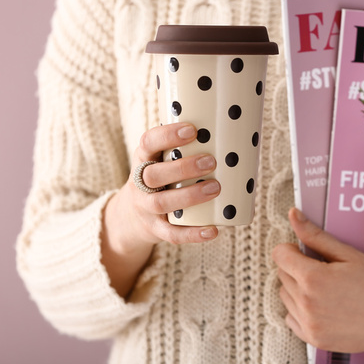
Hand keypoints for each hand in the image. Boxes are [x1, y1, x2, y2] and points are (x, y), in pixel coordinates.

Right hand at [101, 123, 220, 297]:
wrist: (130, 216)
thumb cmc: (160, 178)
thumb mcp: (161, 159)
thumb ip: (185, 147)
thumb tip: (233, 128)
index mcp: (144, 159)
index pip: (148, 142)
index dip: (167, 135)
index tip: (192, 129)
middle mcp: (140, 183)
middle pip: (153, 174)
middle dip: (182, 168)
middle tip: (210, 161)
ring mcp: (146, 208)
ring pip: (162, 203)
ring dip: (189, 196)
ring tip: (216, 187)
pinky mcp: (155, 229)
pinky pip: (172, 234)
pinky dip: (192, 234)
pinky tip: (213, 230)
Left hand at [272, 208, 363, 352]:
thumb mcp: (347, 254)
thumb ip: (315, 236)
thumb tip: (293, 215)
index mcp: (313, 279)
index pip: (280, 255)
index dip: (292, 249)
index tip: (305, 251)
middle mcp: (307, 304)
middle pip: (282, 275)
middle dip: (296, 267)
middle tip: (323, 269)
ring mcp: (310, 325)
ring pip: (285, 296)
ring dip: (297, 288)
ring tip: (325, 288)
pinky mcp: (315, 339)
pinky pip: (291, 319)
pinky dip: (300, 310)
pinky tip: (322, 305)